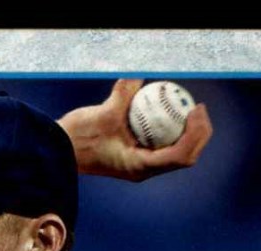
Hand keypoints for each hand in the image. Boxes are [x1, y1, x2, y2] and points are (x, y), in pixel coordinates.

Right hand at [58, 79, 212, 182]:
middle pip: (185, 157)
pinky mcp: (137, 157)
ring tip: (189, 108)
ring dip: (189, 132)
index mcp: (140, 167)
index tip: (194, 109)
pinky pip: (164, 144)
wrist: (60, 152)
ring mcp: (141, 165)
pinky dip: (173, 129)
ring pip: (177, 153)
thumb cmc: (79, 138)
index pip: (180, 155)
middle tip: (197, 107)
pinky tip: (170, 111)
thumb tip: (144, 71)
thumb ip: (127, 91)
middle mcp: (144, 169)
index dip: (195, 133)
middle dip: (199, 133)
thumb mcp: (104, 112)